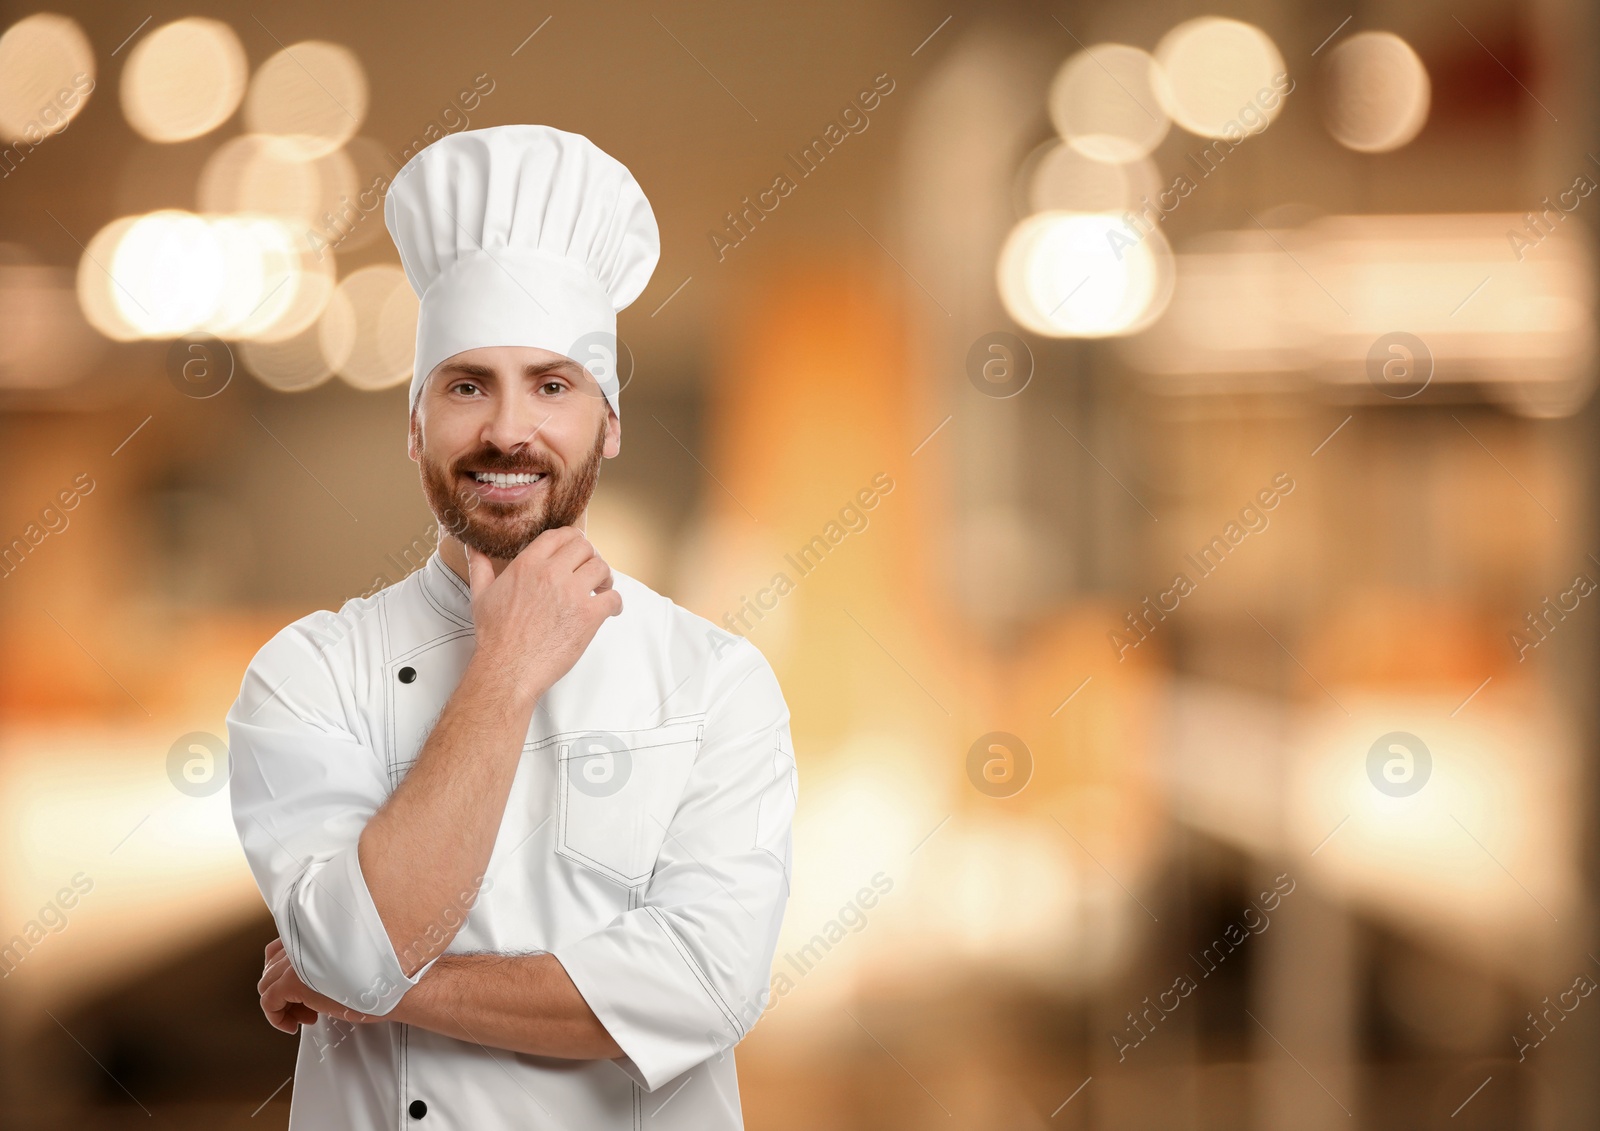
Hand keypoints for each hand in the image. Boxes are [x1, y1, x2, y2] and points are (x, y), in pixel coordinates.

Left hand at [259, 938, 378, 1032]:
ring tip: (304, 1016)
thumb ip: (325, 960)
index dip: (285, 973)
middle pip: (270, 968)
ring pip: (266, 985)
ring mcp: (296, 961)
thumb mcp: (350, 961)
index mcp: (316, 934)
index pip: (279, 949)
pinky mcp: (293, 982)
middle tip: (304, 1006)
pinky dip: (276, 1018)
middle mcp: (303, 943)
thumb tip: (309, 980)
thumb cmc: (382, 975)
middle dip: (283, 991)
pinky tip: (293, 1025)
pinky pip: (268, 1002)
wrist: (395, 984)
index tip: (300, 990)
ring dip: (282, 1005)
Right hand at [464, 528, 621, 691]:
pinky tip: (611, 610)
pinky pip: (613, 598)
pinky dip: (616, 603)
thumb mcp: (481, 595)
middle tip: (591, 570)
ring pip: (602, 568)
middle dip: (591, 556)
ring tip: (602, 588)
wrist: (507, 667)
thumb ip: (480, 566)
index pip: (559, 535)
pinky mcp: (587, 617)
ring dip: (605, 577)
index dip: (572, 539)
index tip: (576, 549)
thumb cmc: (495, 636)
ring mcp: (571, 594)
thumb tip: (473, 548)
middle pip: (584, 547)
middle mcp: (551, 574)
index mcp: (528, 565)